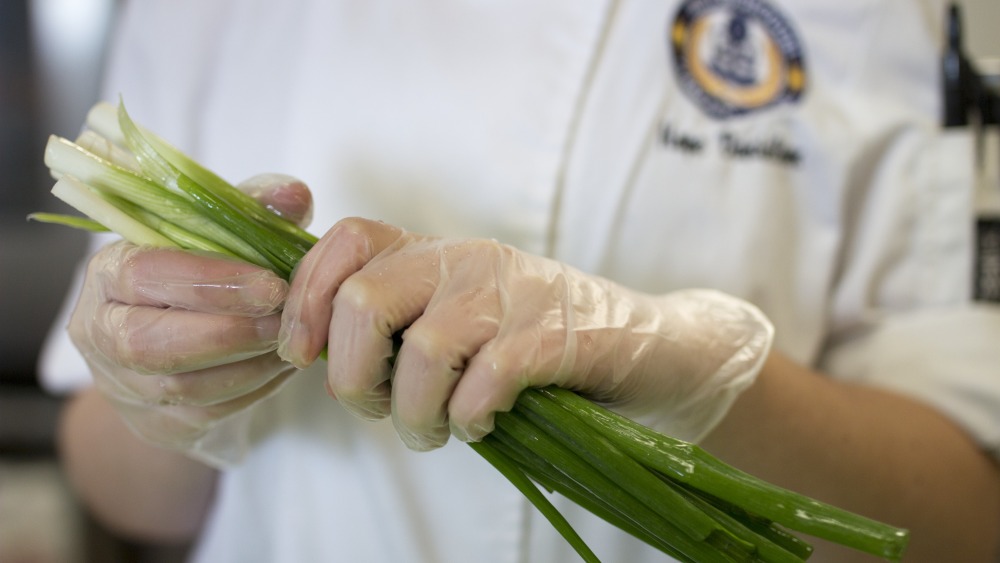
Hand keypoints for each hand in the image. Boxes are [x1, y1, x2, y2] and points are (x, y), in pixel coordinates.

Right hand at [68, 175, 311, 462]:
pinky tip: (283, 363)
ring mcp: (124, 386)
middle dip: (228, 331)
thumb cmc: (197, 276)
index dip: (207, 281)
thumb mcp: (217, 234)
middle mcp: (100, 333)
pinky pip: (208, 413)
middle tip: (286, 317)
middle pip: (148, 343)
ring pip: (183, 386)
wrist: (174, 342)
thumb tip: (294, 194)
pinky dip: (255, 387)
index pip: (141, 274)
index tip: (270, 284)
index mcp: (106, 274)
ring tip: (293, 338)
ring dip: (250, 363)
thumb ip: (250, 209)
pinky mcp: (156, 424)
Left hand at [278, 218, 773, 450]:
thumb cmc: (541, 345)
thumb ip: (400, 323)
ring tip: (436, 434)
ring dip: (415, 415)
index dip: (305, 295)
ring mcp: (514, 293)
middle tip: (378, 412)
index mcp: (436, 253)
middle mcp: (468, 260)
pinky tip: (483, 425)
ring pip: (424, 349)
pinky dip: (469, 418)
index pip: (347, 240)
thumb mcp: (462, 319)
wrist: (653, 349)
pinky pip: (484, 380)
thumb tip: (322, 356)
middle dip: (353, 378)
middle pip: (366, 300)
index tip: (302, 354)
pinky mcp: (556, 335)